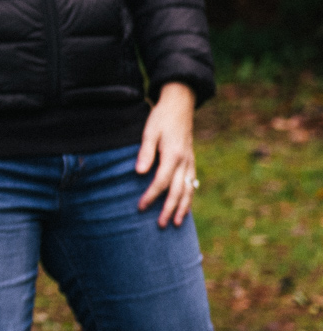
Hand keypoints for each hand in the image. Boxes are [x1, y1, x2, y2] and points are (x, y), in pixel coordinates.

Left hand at [137, 82, 196, 227]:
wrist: (180, 105)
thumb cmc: (161, 118)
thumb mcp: (149, 131)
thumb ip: (145, 152)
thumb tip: (139, 172)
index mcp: (172, 155)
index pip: (161, 182)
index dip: (151, 196)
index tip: (140, 207)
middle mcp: (184, 161)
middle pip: (177, 191)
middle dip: (169, 209)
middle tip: (161, 225)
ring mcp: (190, 162)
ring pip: (188, 190)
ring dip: (182, 207)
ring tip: (177, 223)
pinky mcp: (191, 161)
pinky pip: (192, 183)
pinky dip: (189, 197)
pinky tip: (185, 207)